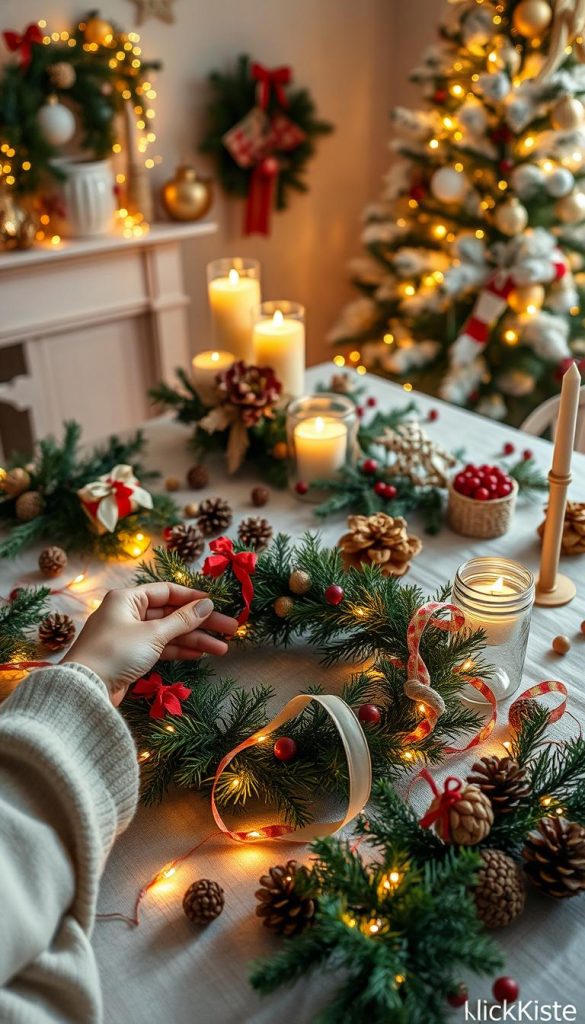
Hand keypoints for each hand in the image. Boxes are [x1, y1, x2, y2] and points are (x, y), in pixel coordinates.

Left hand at [63, 583, 237, 705]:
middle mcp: (128, 613)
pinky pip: (160, 647)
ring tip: (222, 648)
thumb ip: (182, 620)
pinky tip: (200, 655)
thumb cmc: (117, 652)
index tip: (218, 605)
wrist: (86, 688)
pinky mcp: (131, 656)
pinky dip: (179, 650)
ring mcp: (130, 635)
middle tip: (230, 630)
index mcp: (128, 598)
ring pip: (169, 633)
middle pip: (172, 613)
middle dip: (201, 623)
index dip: (194, 598)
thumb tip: (206, 604)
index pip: (168, 591)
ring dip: (194, 640)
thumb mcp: (153, 634)